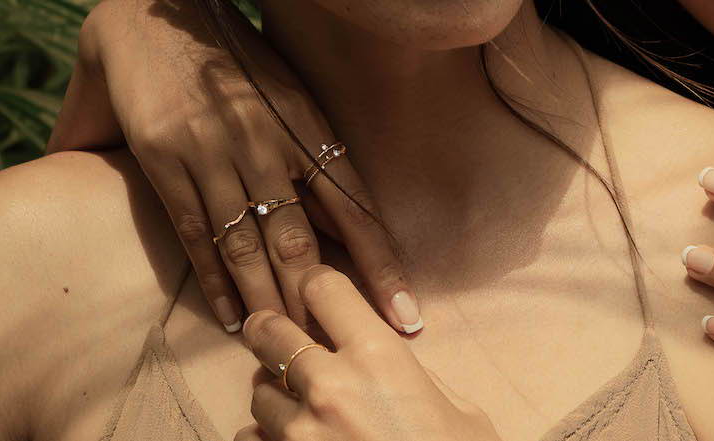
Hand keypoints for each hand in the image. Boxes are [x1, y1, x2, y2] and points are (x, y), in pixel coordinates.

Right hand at [53, 0, 419, 335]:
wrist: (152, 11)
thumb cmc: (229, 56)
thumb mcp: (284, 91)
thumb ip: (310, 152)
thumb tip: (342, 217)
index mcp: (305, 120)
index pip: (354, 204)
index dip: (380, 262)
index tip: (406, 311)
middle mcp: (266, 138)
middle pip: (304, 237)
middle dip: (326, 298)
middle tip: (347, 345)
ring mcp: (215, 149)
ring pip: (251, 245)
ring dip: (271, 301)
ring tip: (288, 343)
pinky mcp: (167, 158)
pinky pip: (198, 232)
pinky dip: (217, 279)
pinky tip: (232, 314)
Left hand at [235, 266, 499, 440]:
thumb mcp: (457, 411)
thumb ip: (413, 377)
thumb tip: (388, 361)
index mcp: (379, 357)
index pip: (323, 287)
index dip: (318, 288)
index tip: (318, 297)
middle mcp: (330, 387)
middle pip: (269, 332)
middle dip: (271, 332)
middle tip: (278, 338)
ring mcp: (299, 435)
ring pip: (256, 394)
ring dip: (273, 397)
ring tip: (299, 411)